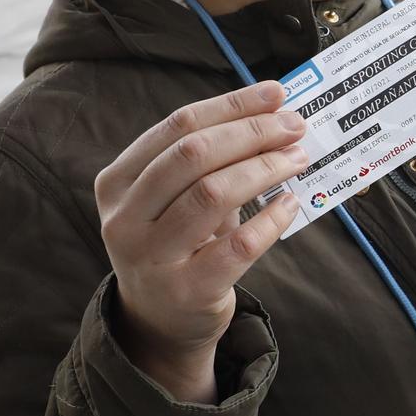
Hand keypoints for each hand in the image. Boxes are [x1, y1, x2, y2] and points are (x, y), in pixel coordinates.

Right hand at [94, 82, 307, 401]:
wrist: (159, 321)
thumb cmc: (177, 243)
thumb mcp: (173, 199)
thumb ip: (210, 158)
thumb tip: (274, 111)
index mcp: (117, 182)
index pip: (178, 126)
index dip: (232, 105)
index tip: (277, 94)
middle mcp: (125, 218)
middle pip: (193, 154)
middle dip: (252, 132)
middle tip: (295, 126)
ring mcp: (151, 257)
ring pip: (213, 193)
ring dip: (265, 168)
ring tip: (298, 158)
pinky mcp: (186, 291)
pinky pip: (238, 245)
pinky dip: (271, 218)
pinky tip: (290, 203)